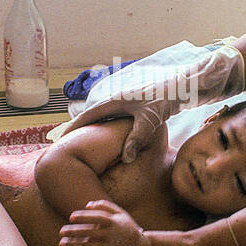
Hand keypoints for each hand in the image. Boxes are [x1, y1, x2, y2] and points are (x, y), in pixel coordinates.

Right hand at [47, 45, 244, 162]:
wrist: (184, 86)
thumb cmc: (166, 99)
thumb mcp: (150, 120)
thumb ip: (137, 139)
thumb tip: (125, 159)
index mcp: (114, 101)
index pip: (88, 116)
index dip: (74, 128)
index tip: (61, 140)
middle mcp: (116, 100)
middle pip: (92, 117)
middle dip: (80, 130)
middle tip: (65, 144)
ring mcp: (125, 102)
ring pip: (103, 118)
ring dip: (93, 129)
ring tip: (82, 143)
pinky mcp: (135, 106)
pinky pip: (114, 119)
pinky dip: (106, 128)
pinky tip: (108, 138)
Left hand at [59, 200, 151, 245]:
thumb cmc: (125, 226)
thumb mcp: (120, 213)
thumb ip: (105, 205)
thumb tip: (88, 204)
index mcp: (115, 222)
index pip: (98, 218)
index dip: (85, 217)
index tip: (71, 217)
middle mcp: (112, 235)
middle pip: (92, 233)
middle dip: (75, 232)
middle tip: (61, 231)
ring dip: (75, 245)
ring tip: (61, 243)